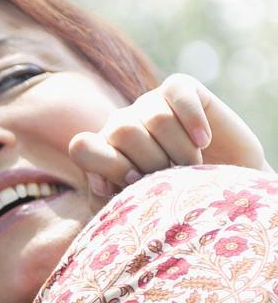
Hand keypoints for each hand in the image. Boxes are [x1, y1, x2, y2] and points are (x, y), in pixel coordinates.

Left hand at [69, 72, 269, 198]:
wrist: (219, 194)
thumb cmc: (170, 206)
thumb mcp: (136, 213)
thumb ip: (111, 201)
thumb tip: (102, 181)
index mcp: (99, 152)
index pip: (82, 147)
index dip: (109, 166)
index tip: (133, 183)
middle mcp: (119, 124)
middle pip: (123, 132)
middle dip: (152, 162)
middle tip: (172, 179)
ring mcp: (147, 103)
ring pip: (157, 119)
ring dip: (180, 150)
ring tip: (192, 167)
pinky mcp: (178, 88)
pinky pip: (178, 93)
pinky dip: (193, 121)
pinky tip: (203, 142)